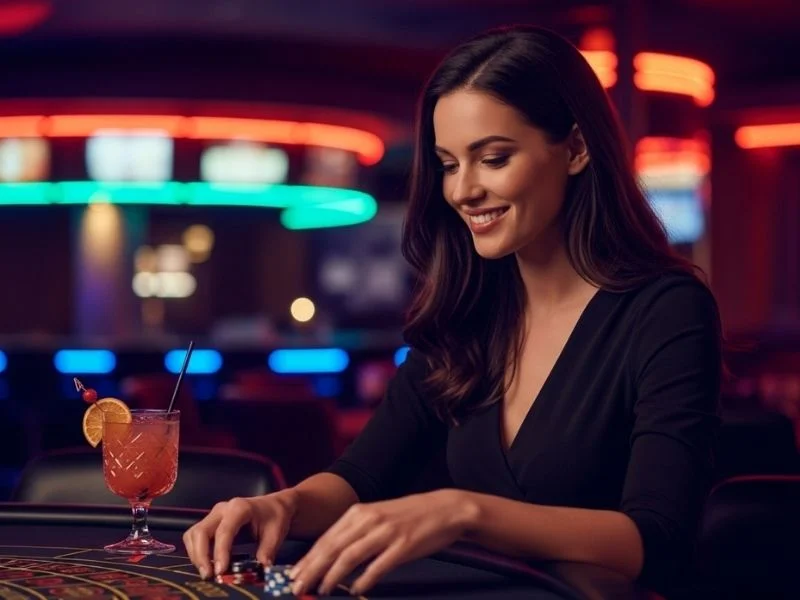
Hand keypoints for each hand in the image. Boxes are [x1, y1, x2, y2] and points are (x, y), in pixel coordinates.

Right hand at [183, 489, 297, 578]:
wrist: (273, 505)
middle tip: (209, 575)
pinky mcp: (210, 522)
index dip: (220, 552)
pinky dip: (196, 551)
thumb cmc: (275, 516)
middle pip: (201, 531)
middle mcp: (223, 509)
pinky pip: (195, 536)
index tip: (221, 570)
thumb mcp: (276, 532)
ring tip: (207, 572)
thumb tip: (261, 568)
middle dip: (201, 555)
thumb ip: (268, 550)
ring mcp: (214, 514)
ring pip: (194, 534)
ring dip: (196, 555)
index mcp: (240, 508)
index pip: (224, 531)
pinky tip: (207, 563)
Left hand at [289, 489, 475, 595]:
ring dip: (332, 576)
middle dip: (313, 569)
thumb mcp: (377, 517)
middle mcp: (369, 520)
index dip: (308, 558)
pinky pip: (378, 566)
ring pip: (350, 556)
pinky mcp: (402, 546)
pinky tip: (355, 590)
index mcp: (359, 512)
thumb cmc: (408, 516)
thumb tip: (331, 558)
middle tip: (298, 587)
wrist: (444, 509)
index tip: (294, 575)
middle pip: (333, 548)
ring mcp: (386, 532)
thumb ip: (355, 533)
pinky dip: (364, 580)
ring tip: (321, 590)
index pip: (326, 538)